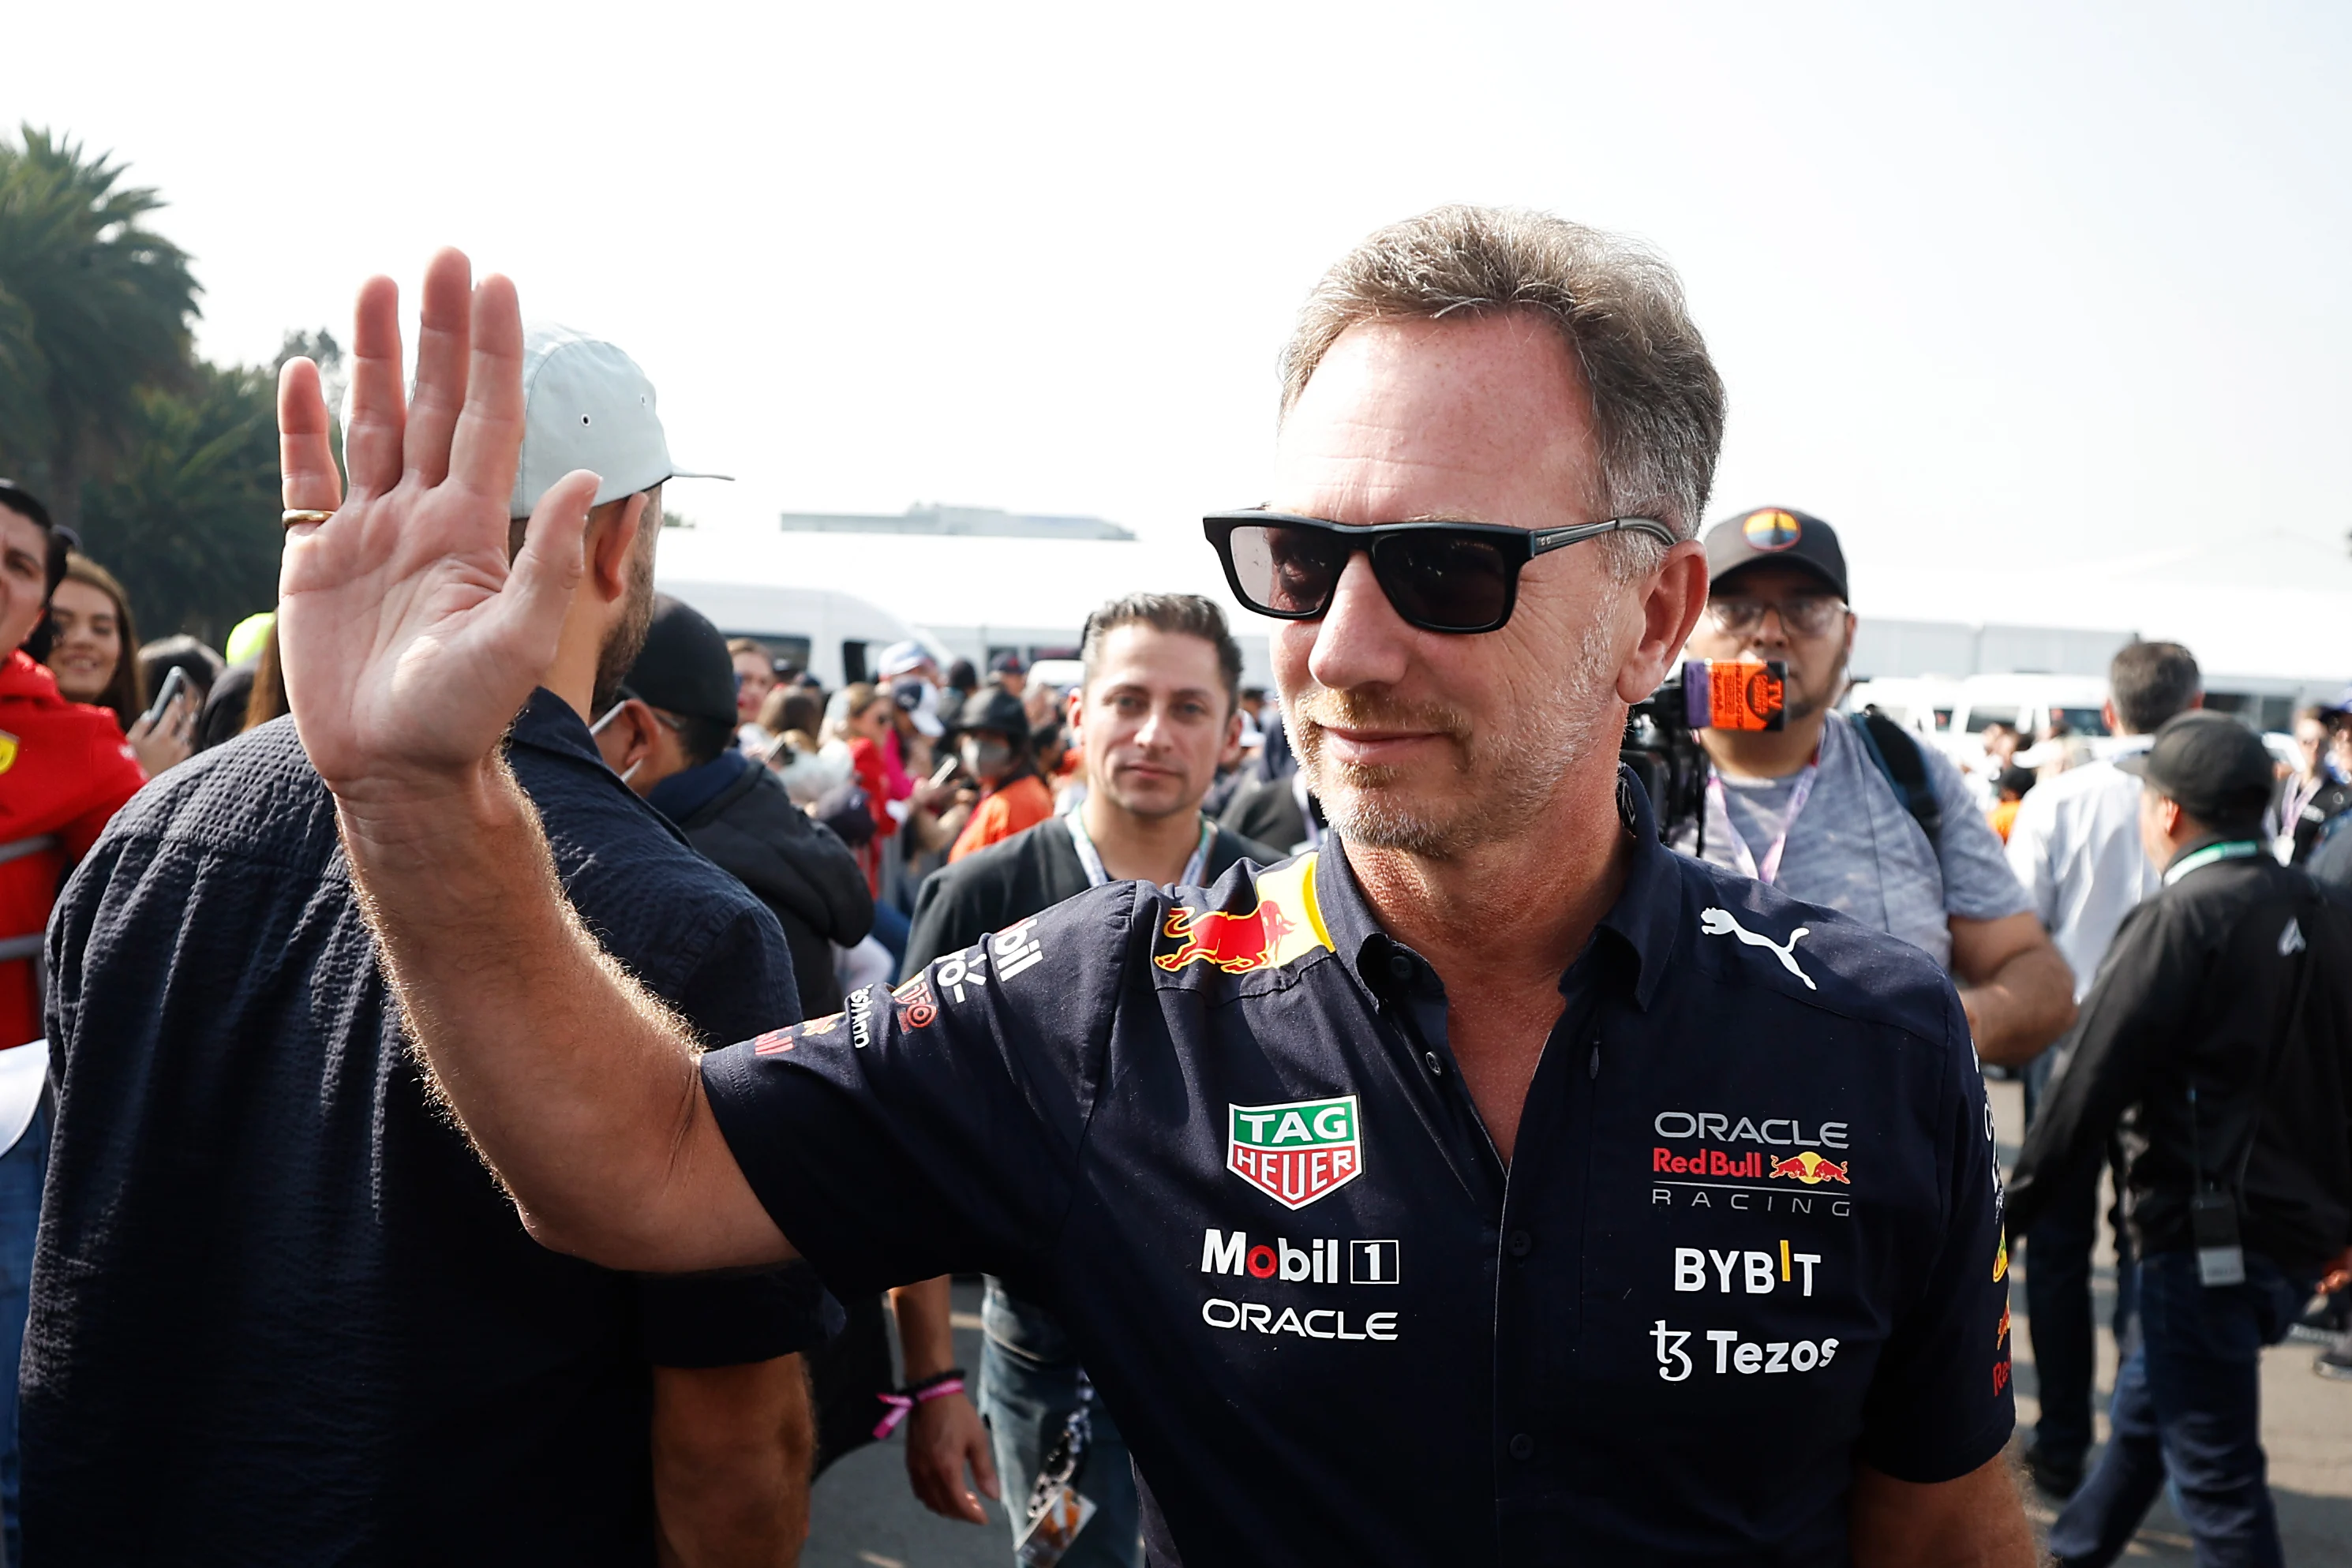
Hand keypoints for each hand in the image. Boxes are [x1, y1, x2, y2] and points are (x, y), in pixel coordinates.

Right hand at [125, 690, 192, 775]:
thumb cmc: (127, 764)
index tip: (179, 697)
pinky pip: (186, 752)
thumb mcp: (129, 742)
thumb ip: (140, 726)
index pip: (172, 715)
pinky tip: (183, 743)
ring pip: (188, 740)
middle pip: (186, 727)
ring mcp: (178, 758)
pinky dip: (186, 744)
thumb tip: (150, 715)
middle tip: (190, 708)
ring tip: (188, 724)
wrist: (133, 789)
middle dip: (188, 716)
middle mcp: (174, 747)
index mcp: (161, 737)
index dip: (176, 705)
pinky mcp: (178, 768)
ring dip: (188, 731)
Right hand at [276, 250, 600, 811]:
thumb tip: (586, 479)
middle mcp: (425, 517)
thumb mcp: (521, 640)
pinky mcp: (313, 558)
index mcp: (474, 529)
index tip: (498, 284)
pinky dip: (302, 425)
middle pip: (431, 403)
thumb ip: (551, 561)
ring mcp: (369, 532)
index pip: (488, 418)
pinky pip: (304, 477)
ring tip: (376, 283)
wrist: (398, 768)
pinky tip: (305, 370)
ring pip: (370, 423)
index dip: (493, 353)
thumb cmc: (466, 716)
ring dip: (372, 355)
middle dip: (438, 332)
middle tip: (443, 256)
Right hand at [903, 1389, 998, 1524]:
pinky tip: (944, 1491)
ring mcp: (916, 1469)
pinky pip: (919, 1491)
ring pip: (929, 1502)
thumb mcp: (978, 1440)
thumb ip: (985, 1470)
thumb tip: (994, 1496)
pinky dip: (932, 1499)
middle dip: (961, 1514)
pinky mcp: (910, 1463)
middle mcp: (928, 1474)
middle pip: (943, 1506)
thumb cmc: (958, 1414)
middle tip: (976, 1508)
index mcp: (947, 1469)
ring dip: (946, 1508)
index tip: (984, 1518)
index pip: (959, 1504)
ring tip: (962, 1501)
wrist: (931, 1394)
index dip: (972, 1516)